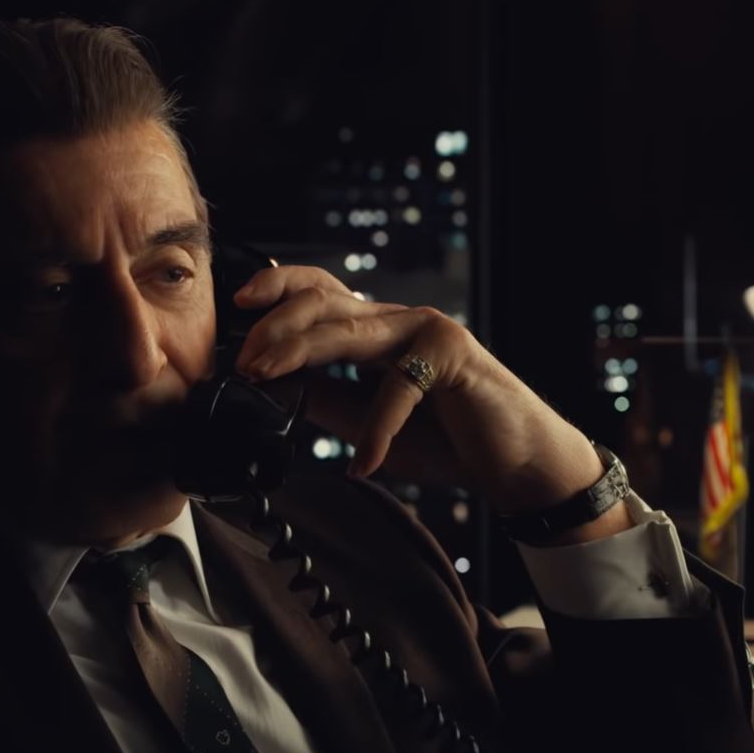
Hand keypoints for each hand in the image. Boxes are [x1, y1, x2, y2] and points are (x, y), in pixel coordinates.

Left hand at [231, 265, 630, 541]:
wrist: (516, 465)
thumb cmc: (447, 441)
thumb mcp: (368, 425)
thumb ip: (325, 401)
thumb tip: (270, 387)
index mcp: (378, 331)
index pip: (320, 291)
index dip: (277, 287)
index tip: (238, 305)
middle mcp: (400, 320)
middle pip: (324, 300)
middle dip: (274, 325)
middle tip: (245, 360)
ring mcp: (428, 331)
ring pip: (350, 329)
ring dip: (299, 352)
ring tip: (266, 378)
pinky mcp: (454, 356)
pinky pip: (398, 386)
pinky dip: (374, 429)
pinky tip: (362, 463)